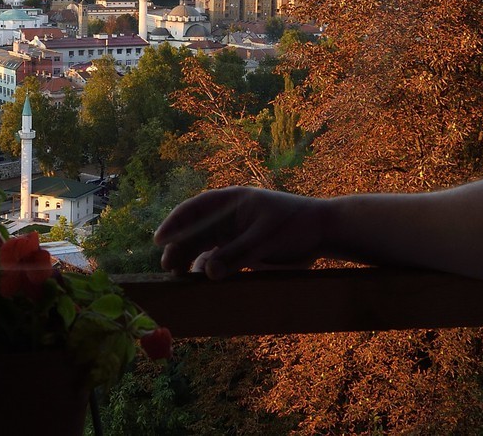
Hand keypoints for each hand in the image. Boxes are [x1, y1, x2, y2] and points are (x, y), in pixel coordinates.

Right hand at [154, 186, 330, 278]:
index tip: (160, 240)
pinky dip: (209, 270)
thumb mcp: (264, 238)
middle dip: (179, 247)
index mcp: (230, 202)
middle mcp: (228, 217)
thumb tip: (208, 274)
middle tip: (168, 268)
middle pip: (195, 230)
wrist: (321, 232)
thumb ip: (236, 255)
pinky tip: (202, 280)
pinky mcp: (242, 250)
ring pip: (204, 247)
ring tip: (180, 277)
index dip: (174, 223)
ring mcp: (234, 234)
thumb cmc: (294, 225)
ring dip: (191, 259)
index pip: (194, 209)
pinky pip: (219, 259)